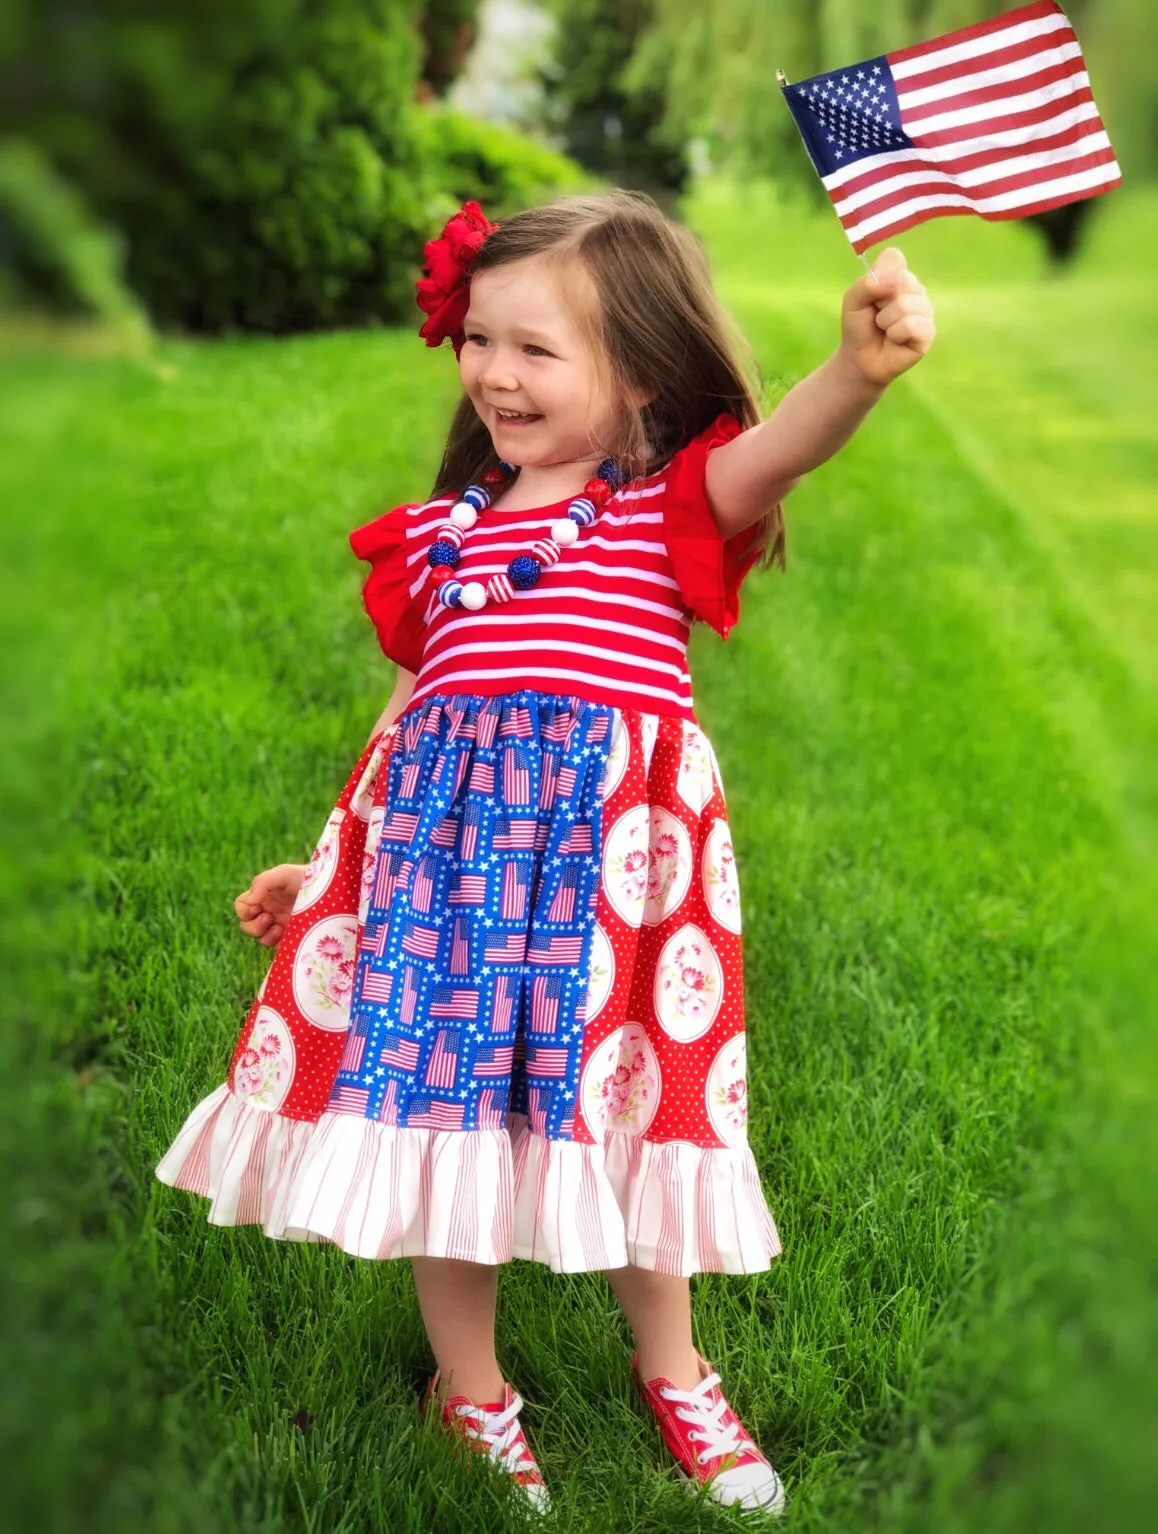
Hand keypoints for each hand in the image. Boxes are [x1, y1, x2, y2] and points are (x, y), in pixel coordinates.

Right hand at [234, 863, 307, 946]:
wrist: (334, 890)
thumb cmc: (308, 877)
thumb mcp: (285, 874)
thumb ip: (263, 882)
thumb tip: (250, 900)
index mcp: (264, 897)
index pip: (242, 907)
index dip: (244, 910)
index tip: (257, 906)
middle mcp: (270, 912)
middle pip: (246, 926)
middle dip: (254, 925)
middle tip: (269, 917)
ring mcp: (281, 926)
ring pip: (260, 939)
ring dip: (264, 935)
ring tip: (279, 927)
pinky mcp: (293, 938)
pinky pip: (278, 948)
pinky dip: (279, 944)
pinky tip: (288, 936)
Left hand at [839, 247, 935, 388]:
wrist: (859, 359)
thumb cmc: (858, 327)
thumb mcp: (853, 300)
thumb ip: (869, 283)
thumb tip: (896, 282)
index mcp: (900, 276)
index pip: (894, 258)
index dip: (877, 277)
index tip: (870, 295)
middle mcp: (916, 290)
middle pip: (901, 281)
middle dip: (880, 302)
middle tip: (877, 315)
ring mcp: (925, 310)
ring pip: (905, 304)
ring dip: (886, 321)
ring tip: (885, 329)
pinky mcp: (928, 332)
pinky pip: (911, 325)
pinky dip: (895, 334)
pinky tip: (894, 340)